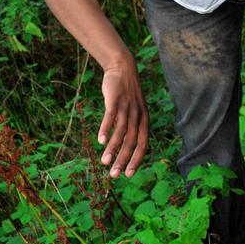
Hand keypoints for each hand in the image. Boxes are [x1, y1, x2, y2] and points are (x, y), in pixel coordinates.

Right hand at [98, 57, 148, 177]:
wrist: (123, 68)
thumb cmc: (127, 94)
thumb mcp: (133, 110)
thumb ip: (130, 127)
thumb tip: (121, 146)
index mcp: (144, 120)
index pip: (143, 145)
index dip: (136, 160)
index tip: (128, 175)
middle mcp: (138, 116)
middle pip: (132, 142)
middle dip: (123, 160)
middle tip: (114, 175)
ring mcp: (127, 108)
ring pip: (121, 132)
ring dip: (112, 149)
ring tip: (104, 162)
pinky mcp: (115, 100)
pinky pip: (111, 117)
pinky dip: (106, 130)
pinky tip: (100, 141)